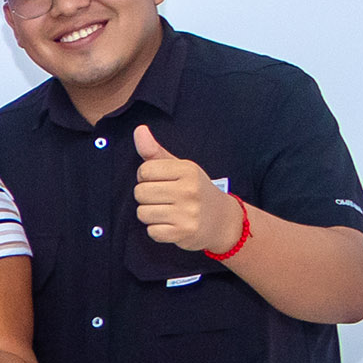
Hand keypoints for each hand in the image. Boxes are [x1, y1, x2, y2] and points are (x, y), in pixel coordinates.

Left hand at [134, 125, 238, 252]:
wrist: (223, 221)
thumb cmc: (194, 190)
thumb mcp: (180, 168)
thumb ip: (155, 151)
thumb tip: (138, 129)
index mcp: (187, 170)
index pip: (144, 170)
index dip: (145, 177)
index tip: (159, 181)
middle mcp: (189, 190)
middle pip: (140, 192)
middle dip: (146, 196)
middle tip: (163, 199)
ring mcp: (187, 213)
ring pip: (143, 213)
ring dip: (150, 214)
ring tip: (167, 212)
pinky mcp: (184, 233)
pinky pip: (152, 232)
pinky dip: (157, 230)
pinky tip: (171, 225)